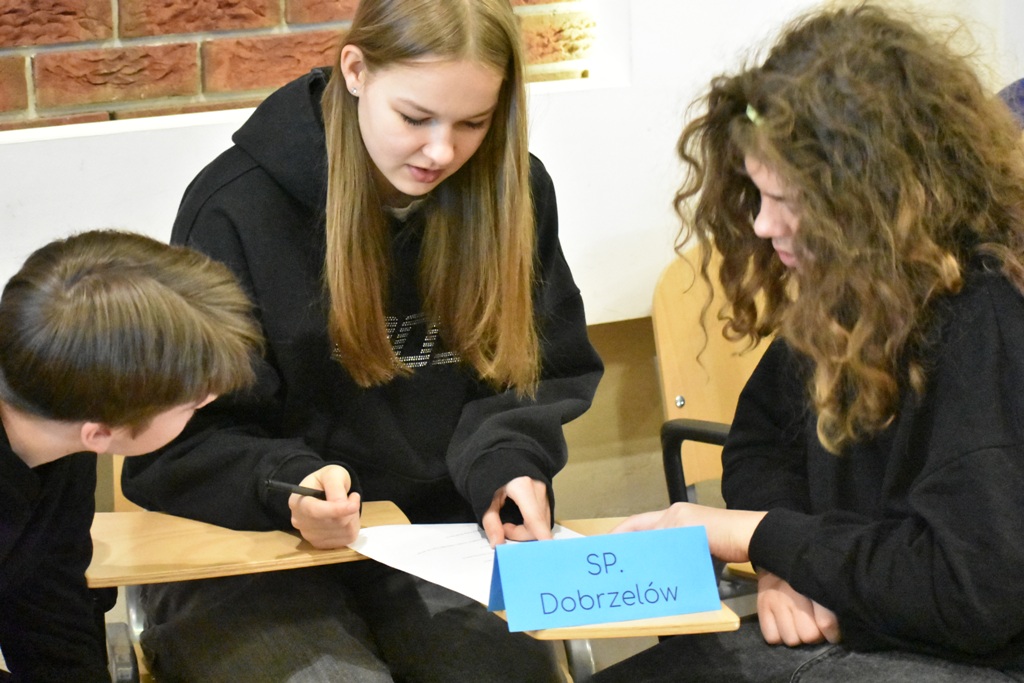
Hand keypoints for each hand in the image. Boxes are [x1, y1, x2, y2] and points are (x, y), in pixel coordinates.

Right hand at [288, 464, 360, 548]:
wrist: (321, 491)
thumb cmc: (325, 480)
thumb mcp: (331, 474)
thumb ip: (335, 487)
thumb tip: (343, 504)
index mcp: (297, 501)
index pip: (315, 511)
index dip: (336, 510)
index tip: (354, 506)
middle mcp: (300, 522)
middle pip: (333, 522)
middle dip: (350, 509)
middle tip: (353, 497)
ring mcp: (309, 536)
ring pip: (343, 532)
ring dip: (354, 518)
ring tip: (349, 506)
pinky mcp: (321, 544)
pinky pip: (346, 539)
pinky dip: (353, 527)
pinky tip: (347, 517)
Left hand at [481, 476, 551, 546]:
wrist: (504, 461)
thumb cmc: (495, 478)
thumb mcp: (487, 499)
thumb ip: (491, 522)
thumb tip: (497, 544)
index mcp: (522, 486)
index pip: (534, 517)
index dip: (541, 534)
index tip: (548, 546)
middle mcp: (538, 488)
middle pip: (537, 524)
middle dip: (520, 533)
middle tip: (504, 528)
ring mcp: (546, 491)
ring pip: (543, 523)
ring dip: (527, 529)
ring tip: (510, 522)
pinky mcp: (548, 495)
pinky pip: (544, 517)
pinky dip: (533, 524)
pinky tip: (521, 518)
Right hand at [611, 502, 765, 563]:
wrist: (751, 538)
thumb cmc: (717, 530)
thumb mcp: (683, 528)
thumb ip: (661, 539)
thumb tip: (640, 552)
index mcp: (672, 514)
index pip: (637, 523)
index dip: (619, 535)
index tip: (604, 549)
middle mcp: (679, 522)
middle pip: (649, 538)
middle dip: (634, 551)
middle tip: (619, 568)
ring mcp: (692, 537)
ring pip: (663, 552)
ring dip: (652, 563)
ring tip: (637, 577)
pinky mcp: (703, 551)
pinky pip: (679, 561)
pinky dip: (670, 569)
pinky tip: (664, 580)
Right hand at [757, 571, 840, 644]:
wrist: (779, 559)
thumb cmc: (806, 575)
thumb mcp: (822, 582)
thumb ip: (830, 605)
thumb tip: (834, 630)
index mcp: (814, 586)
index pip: (825, 622)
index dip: (832, 634)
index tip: (833, 634)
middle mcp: (793, 594)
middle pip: (808, 635)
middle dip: (814, 636)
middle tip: (813, 628)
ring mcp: (775, 601)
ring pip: (791, 639)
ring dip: (796, 638)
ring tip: (797, 627)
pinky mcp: (761, 607)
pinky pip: (772, 637)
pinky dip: (778, 636)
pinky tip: (782, 626)